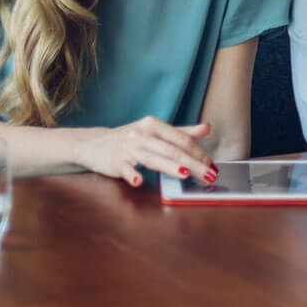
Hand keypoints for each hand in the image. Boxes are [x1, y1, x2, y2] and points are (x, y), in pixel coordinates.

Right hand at [77, 117, 216, 186]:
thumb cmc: (131, 139)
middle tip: (210, 175)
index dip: (198, 152)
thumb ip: (182, 132)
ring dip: (170, 167)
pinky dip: (132, 175)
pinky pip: (126, 169)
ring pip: (153, 158)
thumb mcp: (155, 132)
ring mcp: (129, 148)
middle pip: (172, 150)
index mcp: (154, 125)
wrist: (95, 144)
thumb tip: (207, 127)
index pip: (181, 139)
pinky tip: (139, 181)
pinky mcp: (116, 162)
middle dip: (193, 163)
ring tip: (185, 174)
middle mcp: (142, 134)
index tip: (212, 165)